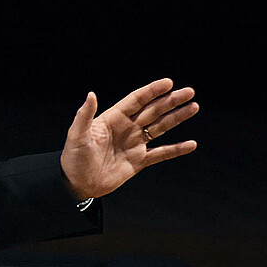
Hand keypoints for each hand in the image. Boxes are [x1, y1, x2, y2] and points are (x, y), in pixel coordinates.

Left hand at [61, 78, 198, 199]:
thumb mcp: (77, 135)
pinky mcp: (138, 161)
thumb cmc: (73, 158)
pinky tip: (191, 144)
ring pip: (160, 127)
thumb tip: (91, 94)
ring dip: (176, 118)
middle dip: (171, 101)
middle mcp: (126, 128)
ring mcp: (134, 144)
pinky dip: (176, 149)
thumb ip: (85, 115)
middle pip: (153, 111)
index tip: (169, 83)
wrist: (76, 184)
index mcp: (113, 118)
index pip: (136, 100)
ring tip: (193, 107)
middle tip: (189, 92)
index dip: (152, 91)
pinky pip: (161, 153)